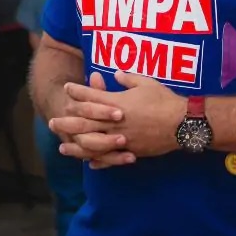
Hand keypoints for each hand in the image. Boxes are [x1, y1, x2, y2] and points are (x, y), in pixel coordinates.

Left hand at [50, 71, 186, 168]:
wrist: (183, 123)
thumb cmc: (165, 100)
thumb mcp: (146, 83)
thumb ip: (127, 79)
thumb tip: (116, 73)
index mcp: (118, 103)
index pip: (92, 97)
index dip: (78, 91)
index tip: (67, 88)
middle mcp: (116, 121)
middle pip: (85, 122)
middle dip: (67, 121)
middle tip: (52, 121)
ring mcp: (122, 138)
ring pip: (93, 143)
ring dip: (76, 145)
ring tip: (62, 147)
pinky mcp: (131, 150)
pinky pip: (111, 157)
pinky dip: (98, 160)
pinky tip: (88, 162)